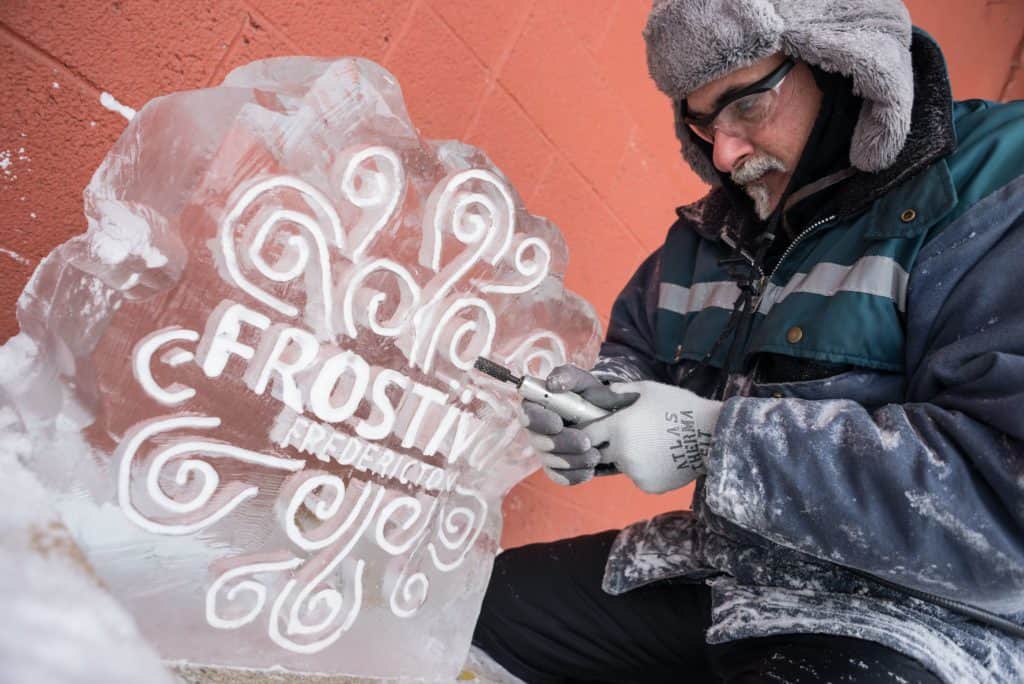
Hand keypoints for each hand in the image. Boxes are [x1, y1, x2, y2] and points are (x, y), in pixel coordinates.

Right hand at [522, 365, 636, 485]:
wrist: (608, 418)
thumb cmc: (591, 396)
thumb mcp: (584, 382)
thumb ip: (568, 376)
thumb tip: (553, 383)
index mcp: (538, 407)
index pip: (527, 414)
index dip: (539, 421)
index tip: (557, 423)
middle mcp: (537, 430)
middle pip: (538, 443)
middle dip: (561, 444)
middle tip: (586, 442)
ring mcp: (546, 451)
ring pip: (550, 462)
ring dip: (572, 461)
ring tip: (595, 455)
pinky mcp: (558, 468)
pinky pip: (560, 477)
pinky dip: (575, 475)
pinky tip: (590, 469)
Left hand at [581, 381, 720, 493]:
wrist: (711, 434)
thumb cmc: (679, 406)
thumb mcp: (649, 389)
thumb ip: (622, 391)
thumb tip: (607, 392)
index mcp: (617, 428)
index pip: (587, 435)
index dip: (588, 432)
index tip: (593, 430)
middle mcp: (621, 453)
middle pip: (602, 453)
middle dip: (609, 446)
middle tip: (630, 437)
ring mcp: (634, 472)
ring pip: (623, 466)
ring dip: (630, 459)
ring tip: (652, 447)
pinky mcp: (648, 486)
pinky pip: (639, 478)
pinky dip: (646, 471)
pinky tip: (662, 460)